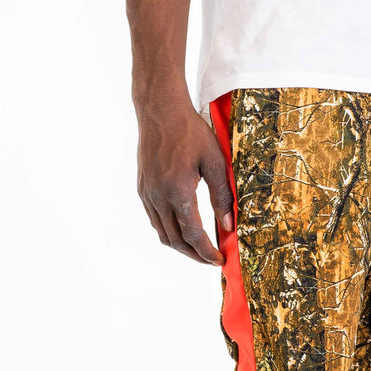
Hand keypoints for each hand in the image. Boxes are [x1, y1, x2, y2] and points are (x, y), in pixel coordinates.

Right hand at [136, 98, 233, 263]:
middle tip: (211, 260)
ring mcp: (147, 195)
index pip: (193, 235)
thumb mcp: (214, 162)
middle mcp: (158, 198)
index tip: (219, 260)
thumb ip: (222, 196)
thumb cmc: (190, 131)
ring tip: (199, 249)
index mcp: (177, 192)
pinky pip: (155, 220)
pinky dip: (169, 232)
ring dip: (181, 246)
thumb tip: (228, 225)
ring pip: (163, 234)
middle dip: (195, 255)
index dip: (207, 252)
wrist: (160, 110)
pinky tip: (182, 230)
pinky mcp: (143, 189)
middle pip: (176, 241)